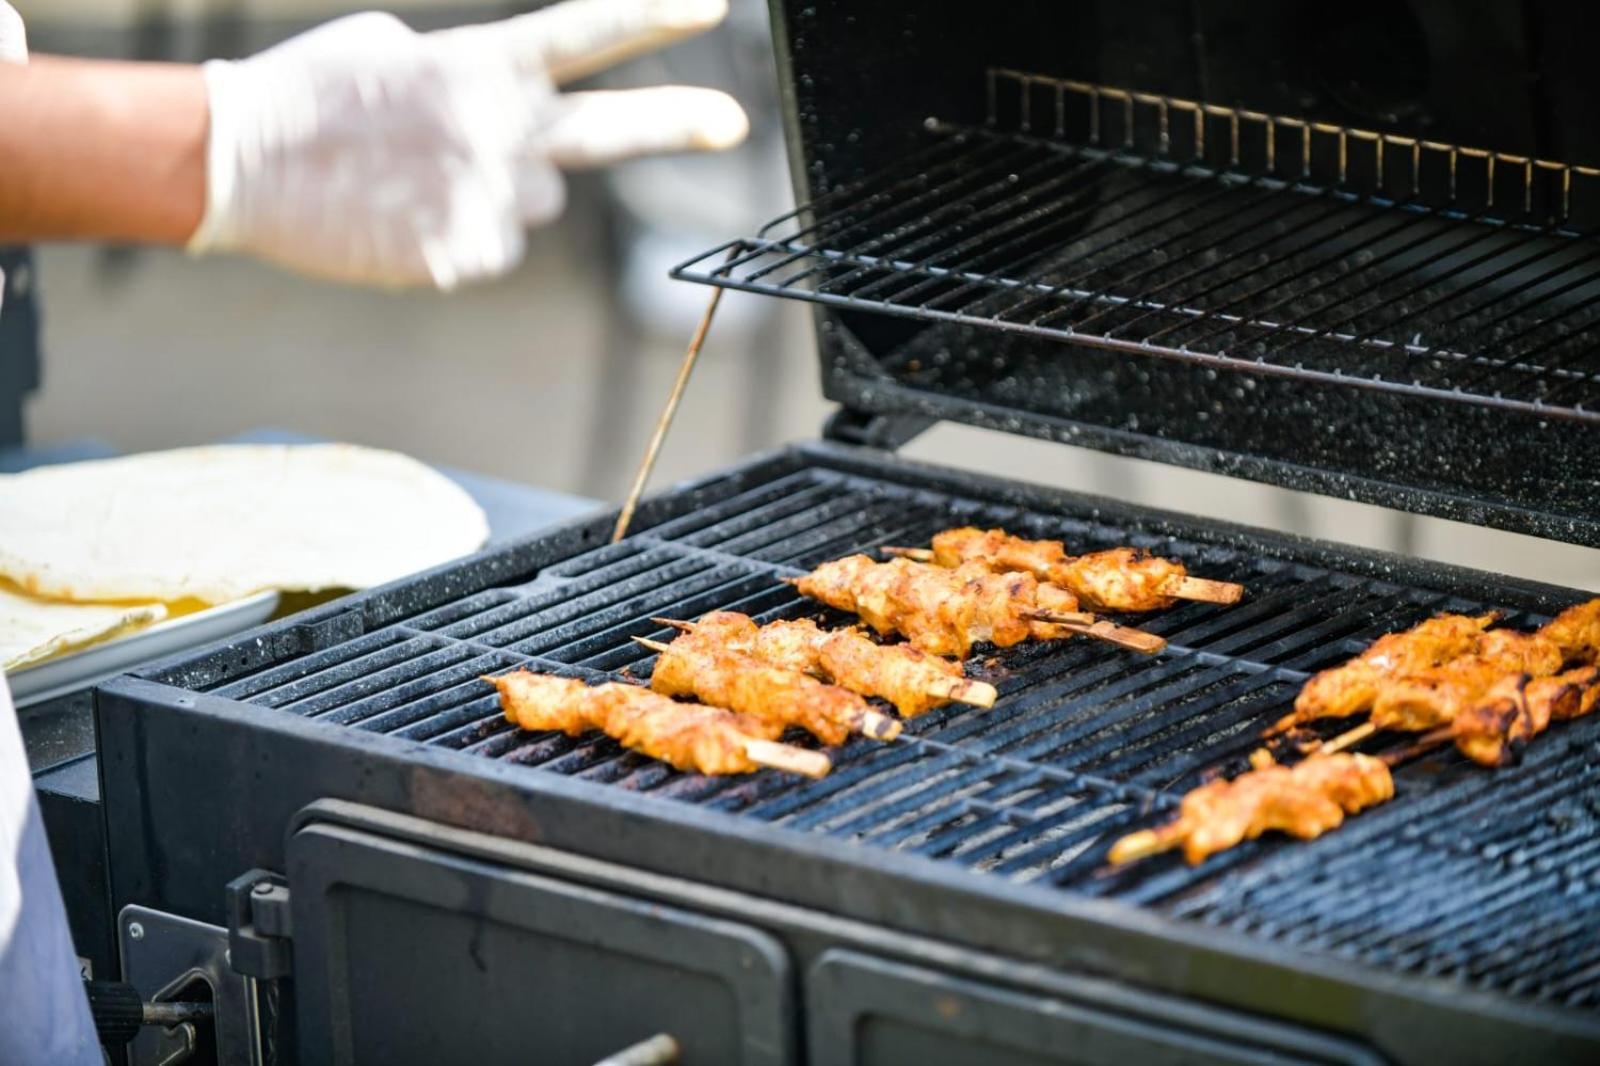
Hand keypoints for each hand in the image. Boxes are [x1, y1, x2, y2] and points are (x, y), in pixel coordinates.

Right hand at [188, 0, 746, 288]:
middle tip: (734, 123)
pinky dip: (457, 239)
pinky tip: (405, 220)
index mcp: (484, 69)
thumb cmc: (309, 99)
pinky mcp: (470, 256)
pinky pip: (490, 248)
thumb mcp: (391, 50)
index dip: (654, 17)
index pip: (587, 35)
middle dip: (680, 123)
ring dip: (497, 194)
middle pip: (610, 131)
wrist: (242, 162)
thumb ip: (463, 71)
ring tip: (420, 181)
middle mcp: (505, 133)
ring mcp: (492, 198)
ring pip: (535, 204)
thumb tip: (498, 98)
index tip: (714, 6)